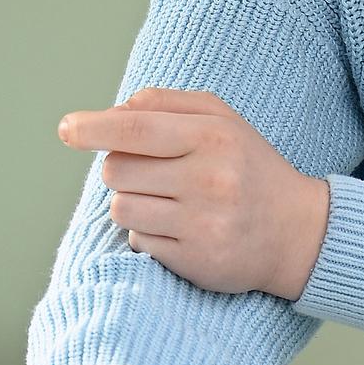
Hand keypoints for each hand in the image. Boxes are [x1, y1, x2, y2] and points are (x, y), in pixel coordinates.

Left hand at [59, 89, 331, 300]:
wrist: (297, 232)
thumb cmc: (247, 166)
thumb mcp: (220, 120)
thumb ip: (165, 104)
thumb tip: (112, 110)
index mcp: (212, 137)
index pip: (135, 128)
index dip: (93, 127)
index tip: (66, 129)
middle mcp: (208, 179)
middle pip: (117, 169)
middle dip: (120, 169)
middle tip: (152, 172)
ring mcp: (202, 223)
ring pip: (121, 208)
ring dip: (132, 203)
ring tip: (167, 202)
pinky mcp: (195, 260)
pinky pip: (138, 242)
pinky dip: (148, 234)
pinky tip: (179, 229)